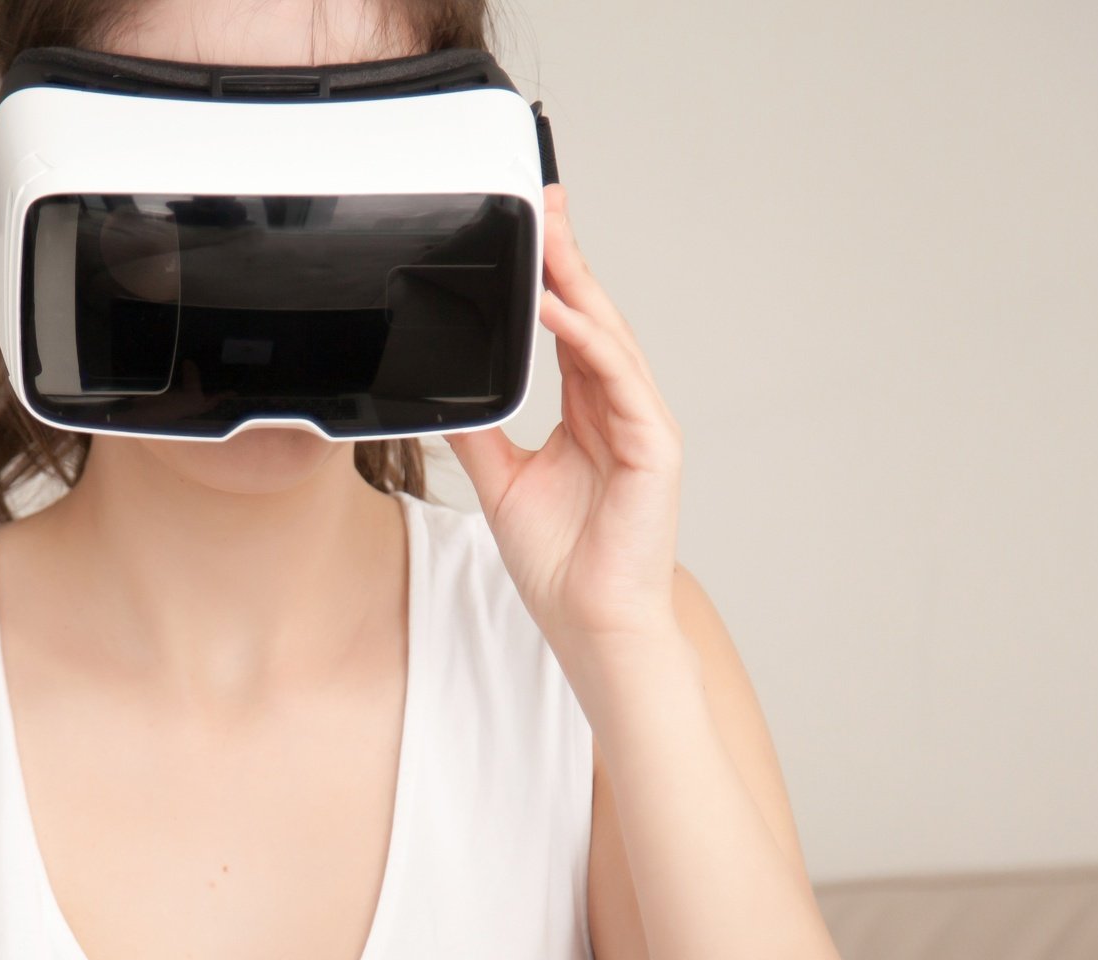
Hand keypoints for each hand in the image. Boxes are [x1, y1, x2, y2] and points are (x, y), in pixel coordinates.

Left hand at [442, 182, 684, 653]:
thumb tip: (443, 388)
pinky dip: (586, 338)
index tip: (530, 228)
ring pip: (607, 333)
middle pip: (592, 314)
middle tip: (544, 201)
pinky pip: (616, 376)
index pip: (568, 326)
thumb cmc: (560, 562)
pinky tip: (557, 308)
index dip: (551, 275)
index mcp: (587, 410)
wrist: (589, 621)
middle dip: (567, 255)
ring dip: (577, 281)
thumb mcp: (499, 479)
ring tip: (546, 235)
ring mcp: (640, 421)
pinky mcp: (654, 443)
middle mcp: (618, 406)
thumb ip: (477, 429)